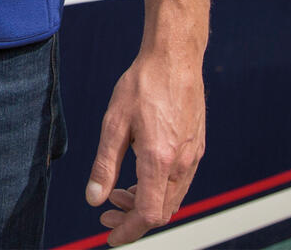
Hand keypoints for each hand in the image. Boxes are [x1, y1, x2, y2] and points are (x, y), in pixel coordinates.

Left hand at [85, 49, 205, 244]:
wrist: (175, 58)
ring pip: (171, 198)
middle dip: (132, 217)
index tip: (109, 235)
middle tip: (106, 210)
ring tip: (119, 191)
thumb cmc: (142, 84)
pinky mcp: (197, 147)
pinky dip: (159, 188)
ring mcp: (193, 156)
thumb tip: (93, 199)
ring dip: (145, 202)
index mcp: (159, 160)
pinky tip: (141, 174)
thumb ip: (105, 164)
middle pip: (160, 211)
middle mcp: (182, 164)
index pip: (147, 214)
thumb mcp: (114, 122)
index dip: (128, 231)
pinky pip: (180, 182)